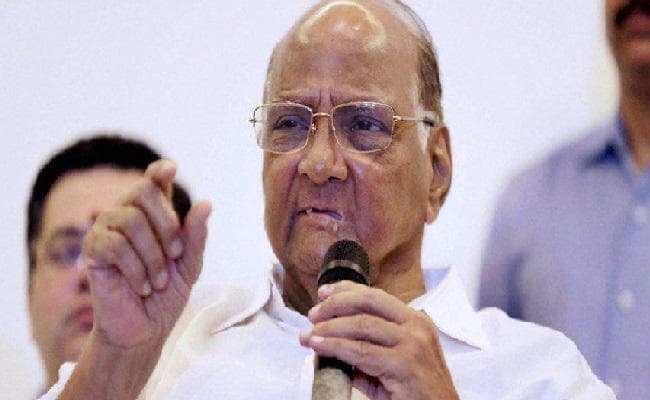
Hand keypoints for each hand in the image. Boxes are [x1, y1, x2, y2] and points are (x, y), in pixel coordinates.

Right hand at [83, 159, 210, 353]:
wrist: (145, 329)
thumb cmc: (167, 295)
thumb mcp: (190, 265)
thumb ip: (196, 236)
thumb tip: (206, 203)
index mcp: (153, 215)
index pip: (152, 180)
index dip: (160, 170)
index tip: (171, 168)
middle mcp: (127, 215)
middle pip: (143, 191)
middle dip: (167, 224)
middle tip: (175, 255)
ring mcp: (106, 230)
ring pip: (130, 219)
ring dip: (152, 255)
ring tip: (157, 281)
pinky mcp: (92, 251)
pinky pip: (114, 245)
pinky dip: (135, 269)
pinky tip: (142, 286)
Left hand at [300, 281, 458, 399]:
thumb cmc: (417, 393)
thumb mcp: (392, 363)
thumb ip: (366, 350)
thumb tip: (332, 341)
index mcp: (415, 321)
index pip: (376, 296)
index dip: (347, 290)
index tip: (324, 292)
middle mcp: (416, 326)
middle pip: (368, 301)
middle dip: (335, 304)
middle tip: (313, 314)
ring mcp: (412, 344)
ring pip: (361, 324)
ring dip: (330, 327)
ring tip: (310, 334)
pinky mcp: (404, 364)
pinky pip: (361, 351)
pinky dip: (335, 346)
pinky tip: (320, 346)